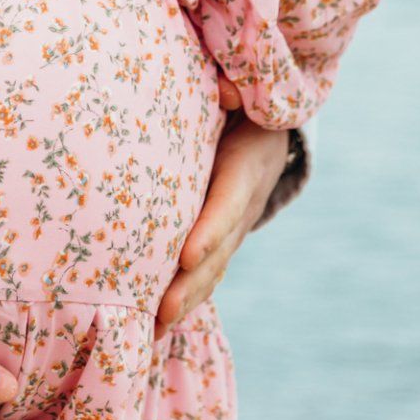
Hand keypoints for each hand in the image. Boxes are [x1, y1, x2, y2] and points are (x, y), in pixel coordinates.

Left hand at [154, 94, 289, 334]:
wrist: (267, 122)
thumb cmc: (242, 100)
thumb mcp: (244, 90)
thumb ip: (234, 87)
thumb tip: (227, 93)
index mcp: (248, 165)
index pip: (229, 202)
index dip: (211, 230)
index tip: (187, 257)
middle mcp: (245, 203)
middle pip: (219, 249)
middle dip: (191, 284)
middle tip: (161, 311)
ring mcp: (235, 225)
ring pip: (212, 269)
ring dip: (185, 301)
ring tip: (152, 331)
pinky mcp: (221, 238)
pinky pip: (206, 272)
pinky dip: (185, 298)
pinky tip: (155, 326)